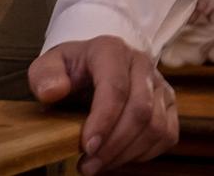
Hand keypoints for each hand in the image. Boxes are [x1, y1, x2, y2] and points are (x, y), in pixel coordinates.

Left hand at [27, 35, 178, 174]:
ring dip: (127, 153)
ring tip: (98, 164)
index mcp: (111, 50)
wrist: (92, 68)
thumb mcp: (48, 66)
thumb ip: (44, 76)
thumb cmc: (70, 70)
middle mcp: (141, 64)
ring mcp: (160, 85)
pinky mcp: (169, 106)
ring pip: (156, 127)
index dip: (103, 121)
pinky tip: (119, 157)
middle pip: (140, 110)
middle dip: (114, 145)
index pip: (115, 87)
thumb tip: (52, 92)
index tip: (86, 146)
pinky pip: (166, 136)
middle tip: (88, 165)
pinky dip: (143, 154)